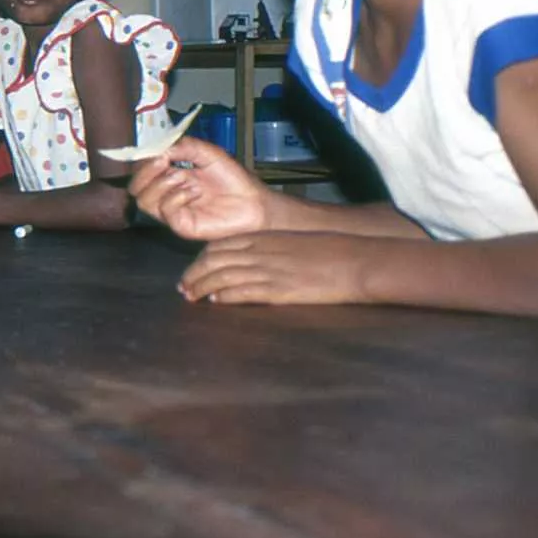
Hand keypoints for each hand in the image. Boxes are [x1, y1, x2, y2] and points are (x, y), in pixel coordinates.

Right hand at [127, 137, 270, 239]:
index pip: (143, 171)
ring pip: (144, 201)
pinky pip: (165, 212)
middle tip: (162, 161)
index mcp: (172, 176)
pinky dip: (175, 197)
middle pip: (136, 188)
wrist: (256, 203)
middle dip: (144, 172)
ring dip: (159, 184)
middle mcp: (168, 195)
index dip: (143, 160)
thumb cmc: (235, 180)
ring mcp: (174, 212)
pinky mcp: (182, 225)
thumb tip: (161, 148)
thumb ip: (185, 146)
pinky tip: (193, 192)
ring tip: (181, 177)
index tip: (156, 150)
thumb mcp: (209, 153)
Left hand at [178, 231, 368, 305]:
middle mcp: (259, 251)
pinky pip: (241, 291)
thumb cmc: (330, 251)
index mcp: (263, 237)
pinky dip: (224, 296)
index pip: (220, 246)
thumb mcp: (292, 242)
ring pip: (221, 276)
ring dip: (201, 287)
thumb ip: (269, 250)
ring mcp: (267, 270)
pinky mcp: (276, 289)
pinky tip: (215, 301)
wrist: (355, 261)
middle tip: (183, 287)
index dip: (201, 259)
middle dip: (193, 274)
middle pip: (214, 261)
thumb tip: (252, 264)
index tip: (192, 270)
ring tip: (190, 297)